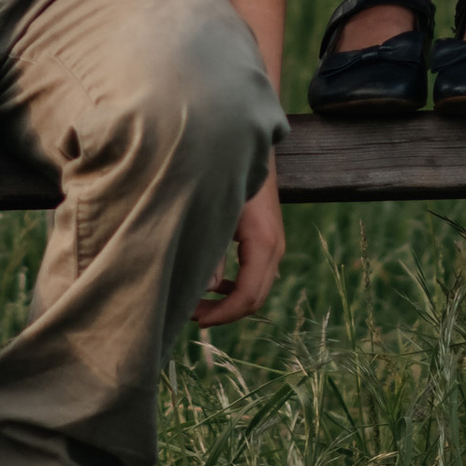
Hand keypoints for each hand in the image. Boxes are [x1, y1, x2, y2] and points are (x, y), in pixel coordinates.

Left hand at [195, 172, 283, 326]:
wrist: (245, 145)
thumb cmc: (226, 175)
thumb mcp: (215, 212)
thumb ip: (210, 251)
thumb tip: (205, 289)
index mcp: (264, 243)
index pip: (248, 295)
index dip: (223, 314)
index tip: (197, 320)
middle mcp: (274, 248)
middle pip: (255, 298)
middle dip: (224, 312)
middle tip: (191, 316)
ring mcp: (274, 245)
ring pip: (256, 289)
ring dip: (229, 301)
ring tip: (197, 304)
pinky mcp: (267, 240)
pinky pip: (255, 275)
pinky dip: (236, 288)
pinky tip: (214, 287)